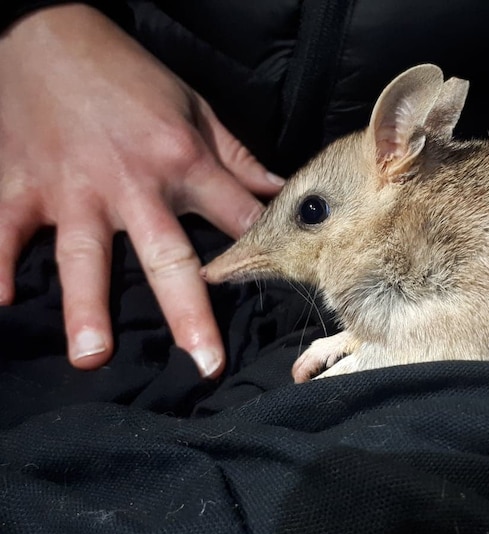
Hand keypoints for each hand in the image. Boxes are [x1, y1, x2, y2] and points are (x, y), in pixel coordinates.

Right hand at [0, 5, 283, 376]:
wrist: (46, 31)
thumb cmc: (129, 74)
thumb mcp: (195, 108)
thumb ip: (235, 157)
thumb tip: (277, 188)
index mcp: (182, 162)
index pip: (234, 218)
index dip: (259, 252)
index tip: (274, 289)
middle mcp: (131, 185)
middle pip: (166, 257)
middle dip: (188, 311)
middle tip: (204, 362)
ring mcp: (71, 191)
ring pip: (83, 257)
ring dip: (86, 308)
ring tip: (92, 356)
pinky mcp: (19, 186)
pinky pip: (4, 233)